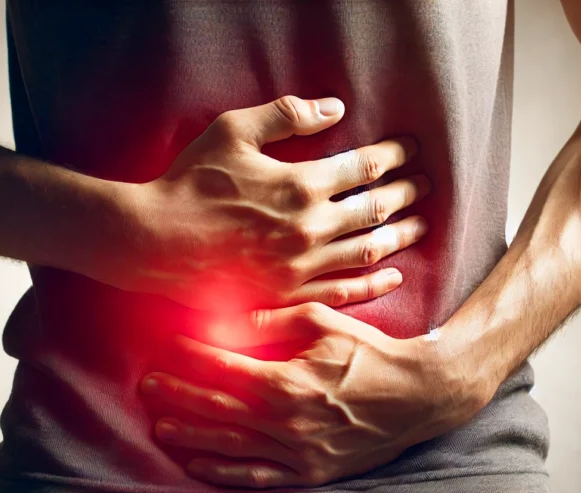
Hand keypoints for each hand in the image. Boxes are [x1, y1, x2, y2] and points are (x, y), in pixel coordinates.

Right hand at [126, 95, 430, 311]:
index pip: (365, 166)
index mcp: (301, 184)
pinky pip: (344, 292)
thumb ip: (285, 116)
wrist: (153, 242)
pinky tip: (393, 274)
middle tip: (427, 185)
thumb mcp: (232, 132)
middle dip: (407, 193)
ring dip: (400, 235)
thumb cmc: (189, 183)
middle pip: (376, 208)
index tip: (412, 150)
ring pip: (368, 250)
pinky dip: (374, 283)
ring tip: (421, 224)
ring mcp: (301, 266)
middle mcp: (310, 227)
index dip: (395, 155)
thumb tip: (335, 108)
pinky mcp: (287, 296)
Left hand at [138, 303, 496, 487]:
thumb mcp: (324, 321)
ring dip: (190, 437)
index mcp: (287, 382)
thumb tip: (227, 317)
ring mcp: (298, 453)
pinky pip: (257, 478)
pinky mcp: (310, 473)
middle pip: (217, 411)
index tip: (168, 345)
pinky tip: (197, 464)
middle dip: (178, 396)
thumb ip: (272, 321)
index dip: (190, 358)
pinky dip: (223, 472)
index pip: (223, 370)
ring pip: (229, 448)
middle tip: (148, 385)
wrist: (419, 395)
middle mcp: (286, 424)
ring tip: (160, 425)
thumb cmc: (371, 352)